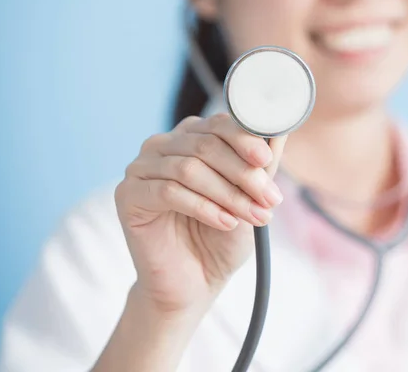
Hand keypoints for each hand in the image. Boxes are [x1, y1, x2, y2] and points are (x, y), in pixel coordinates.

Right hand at [115, 113, 285, 316]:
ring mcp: (141, 168)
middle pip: (205, 145)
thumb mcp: (250, 199)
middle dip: (243, 173)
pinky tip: (225, 222)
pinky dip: (203, 207)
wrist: (193, 284)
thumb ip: (261, 167)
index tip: (266, 160)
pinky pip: (168, 192)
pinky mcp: (128, 195)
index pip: (218, 124)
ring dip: (227, 194)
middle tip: (269, 198)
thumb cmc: (221, 238)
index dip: (245, 139)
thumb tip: (280, 131)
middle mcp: (163, 146)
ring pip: (188, 169)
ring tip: (253, 216)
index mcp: (191, 138)